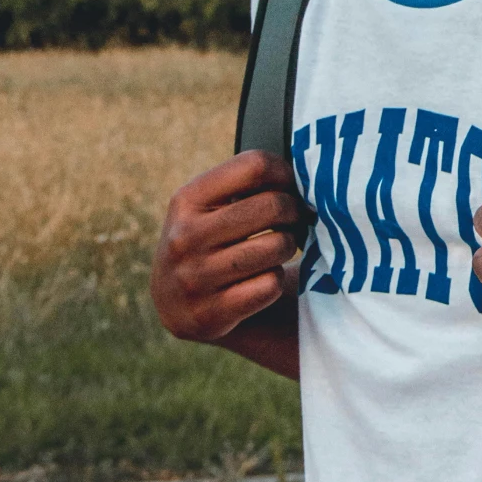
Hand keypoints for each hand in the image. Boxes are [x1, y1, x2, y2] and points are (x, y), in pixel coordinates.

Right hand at [151, 151, 305, 343]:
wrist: (174, 302)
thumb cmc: (207, 238)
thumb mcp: (207, 205)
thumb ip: (245, 184)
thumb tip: (306, 174)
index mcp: (186, 199)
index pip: (254, 166)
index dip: (285, 173)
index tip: (291, 186)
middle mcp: (185, 237)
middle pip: (272, 206)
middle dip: (295, 211)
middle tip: (296, 218)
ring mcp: (195, 278)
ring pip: (276, 247)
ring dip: (289, 246)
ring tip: (279, 247)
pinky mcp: (210, 314)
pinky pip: (270, 286)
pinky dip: (275, 281)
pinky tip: (263, 279)